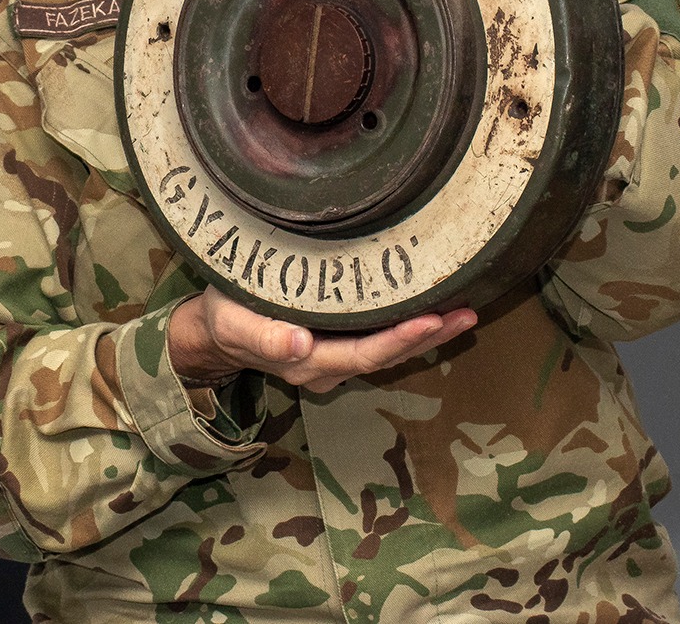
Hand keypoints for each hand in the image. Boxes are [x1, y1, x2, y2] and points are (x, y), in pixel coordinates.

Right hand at [168, 288, 477, 394]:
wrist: (214, 332)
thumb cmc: (224, 318)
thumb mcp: (233, 321)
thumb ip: (263, 337)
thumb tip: (298, 347)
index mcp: (307, 362)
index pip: (363, 354)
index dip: (399, 339)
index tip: (432, 319)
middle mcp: (328, 367)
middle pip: (386, 356)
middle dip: (427, 337)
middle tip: (465, 314)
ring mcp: (335, 359)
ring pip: (388, 351)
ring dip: (427, 335)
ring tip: (464, 313)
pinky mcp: (339, 343)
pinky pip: (380, 341)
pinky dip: (410, 329)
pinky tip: (435, 311)